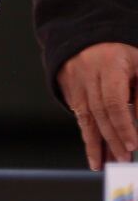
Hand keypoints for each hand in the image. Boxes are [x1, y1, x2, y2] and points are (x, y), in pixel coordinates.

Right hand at [57, 43, 137, 170]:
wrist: (90, 35)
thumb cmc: (122, 52)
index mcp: (109, 65)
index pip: (113, 101)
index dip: (123, 125)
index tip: (132, 145)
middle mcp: (87, 74)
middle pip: (98, 113)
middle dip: (111, 139)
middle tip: (123, 160)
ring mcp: (75, 82)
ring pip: (86, 118)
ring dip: (96, 144)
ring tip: (104, 165)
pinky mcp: (69, 90)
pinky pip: (79, 117)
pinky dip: (87, 137)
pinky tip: (94, 154)